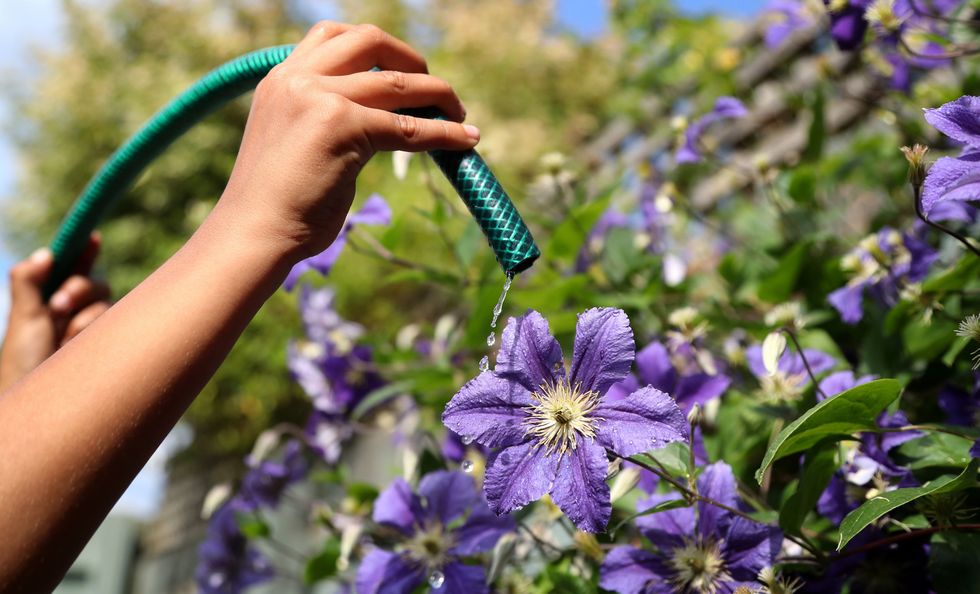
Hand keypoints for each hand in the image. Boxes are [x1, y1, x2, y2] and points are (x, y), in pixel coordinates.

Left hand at [0, 235, 109, 391]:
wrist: (38, 405)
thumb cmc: (21, 364)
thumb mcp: (22, 318)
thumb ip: (29, 281)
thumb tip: (46, 252)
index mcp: (48, 303)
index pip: (71, 269)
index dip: (82, 251)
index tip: (91, 236)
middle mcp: (71, 315)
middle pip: (93, 282)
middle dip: (79, 288)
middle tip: (58, 306)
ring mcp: (90, 333)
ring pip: (104, 303)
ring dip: (82, 317)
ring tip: (63, 339)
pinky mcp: (105, 348)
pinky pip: (113, 325)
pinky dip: (92, 330)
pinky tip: (77, 347)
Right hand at [217, 21, 479, 261]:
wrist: (253, 235)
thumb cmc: (275, 205)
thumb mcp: (294, 142)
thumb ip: (322, 119)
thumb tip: (375, 123)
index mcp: (281, 78)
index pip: (333, 36)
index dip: (375, 48)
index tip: (400, 71)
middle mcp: (298, 78)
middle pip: (370, 40)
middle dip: (411, 59)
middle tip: (434, 88)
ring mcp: (319, 98)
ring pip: (398, 82)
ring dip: (439, 95)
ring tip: (460, 114)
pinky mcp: (342, 126)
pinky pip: (408, 127)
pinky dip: (444, 132)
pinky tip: (466, 140)